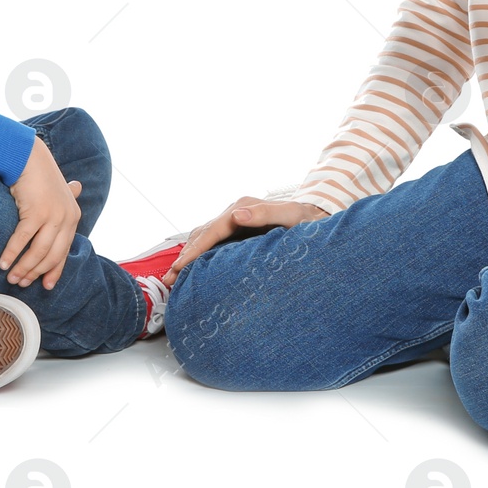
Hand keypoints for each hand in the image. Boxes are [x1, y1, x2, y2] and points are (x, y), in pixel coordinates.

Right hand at [0, 136, 83, 291]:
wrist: (29, 156)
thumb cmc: (41, 174)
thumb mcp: (58, 189)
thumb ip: (67, 196)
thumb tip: (78, 186)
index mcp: (73, 216)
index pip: (64, 251)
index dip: (55, 270)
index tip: (45, 286)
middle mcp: (67, 217)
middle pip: (51, 255)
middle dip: (35, 272)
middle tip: (20, 283)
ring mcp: (53, 215)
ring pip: (38, 252)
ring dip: (23, 267)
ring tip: (10, 277)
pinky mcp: (37, 212)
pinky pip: (22, 240)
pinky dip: (12, 253)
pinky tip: (3, 263)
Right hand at [164, 194, 327, 285]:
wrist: (317, 216)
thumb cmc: (307, 220)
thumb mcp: (291, 216)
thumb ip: (266, 213)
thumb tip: (237, 213)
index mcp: (244, 207)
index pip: (212, 230)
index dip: (195, 249)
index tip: (181, 267)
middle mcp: (236, 212)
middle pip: (203, 234)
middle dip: (185, 256)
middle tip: (169, 279)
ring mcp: (236, 220)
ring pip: (204, 237)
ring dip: (188, 256)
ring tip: (174, 277)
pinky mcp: (238, 231)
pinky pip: (213, 241)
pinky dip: (199, 254)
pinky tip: (192, 269)